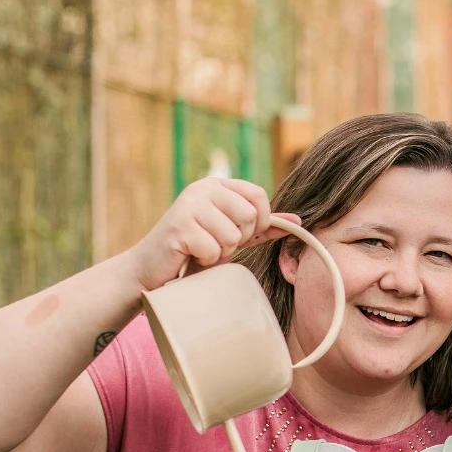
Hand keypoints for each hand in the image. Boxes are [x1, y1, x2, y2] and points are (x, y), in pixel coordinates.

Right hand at [124, 177, 286, 292]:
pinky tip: (190, 255)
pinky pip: (213, 249)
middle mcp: (202, 188)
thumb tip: (298, 220)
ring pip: (232, 235)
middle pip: (248, 215)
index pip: (258, 195)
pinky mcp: (179, 226)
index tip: (247, 233)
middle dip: (238, 239)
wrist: (153, 267)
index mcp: (217, 184)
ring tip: (202, 249)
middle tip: (217, 244)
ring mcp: (189, 205)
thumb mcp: (234, 235)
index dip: (260, 219)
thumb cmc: (196, 250)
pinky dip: (206, 260)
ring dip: (221, 252)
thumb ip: (262, 226)